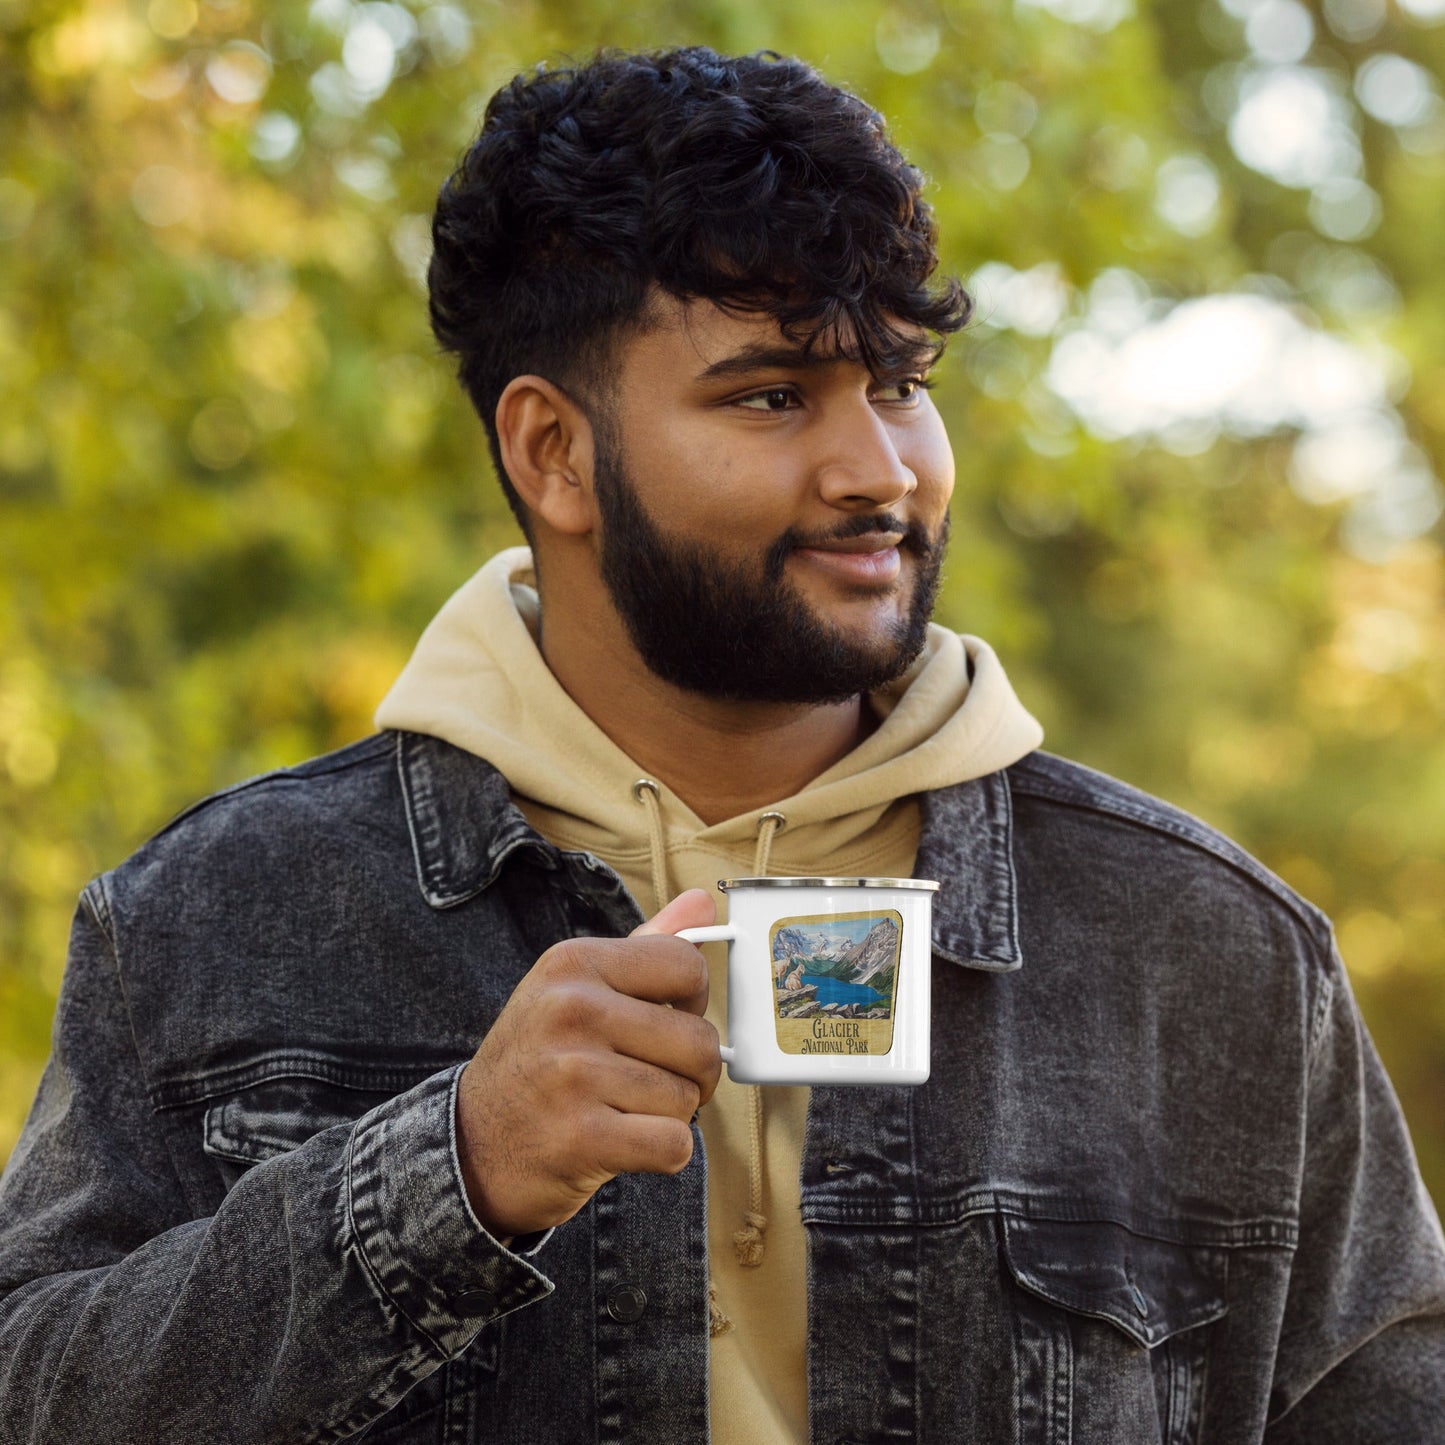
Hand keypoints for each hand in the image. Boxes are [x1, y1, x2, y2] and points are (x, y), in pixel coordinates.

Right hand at [455, 889, 721, 1238]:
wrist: (472, 1145)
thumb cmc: (540, 1060)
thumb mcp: (575, 988)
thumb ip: (645, 945)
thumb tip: (702, 899)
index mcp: (573, 962)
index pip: (686, 967)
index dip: (692, 1003)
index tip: (665, 1023)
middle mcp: (570, 1009)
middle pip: (698, 1040)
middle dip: (691, 1072)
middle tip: (649, 1081)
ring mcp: (573, 1074)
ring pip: (687, 1097)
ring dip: (669, 1115)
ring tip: (621, 1109)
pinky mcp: (580, 1137)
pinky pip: (673, 1144)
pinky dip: (662, 1153)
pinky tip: (623, 1143)